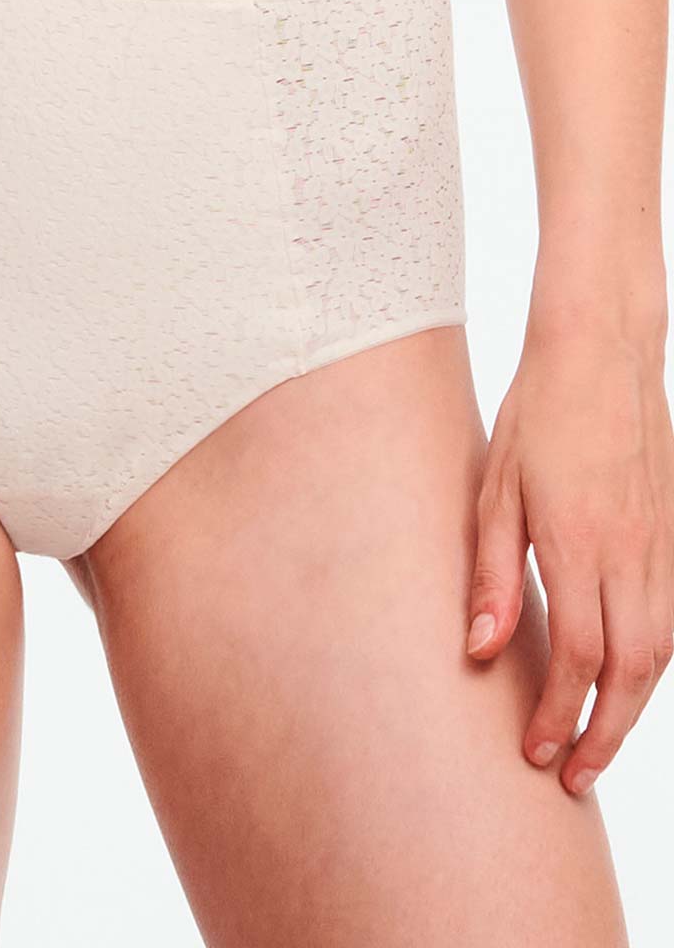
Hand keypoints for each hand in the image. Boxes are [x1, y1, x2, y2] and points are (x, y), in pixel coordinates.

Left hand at [466, 315, 673, 794]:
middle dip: (605, 734)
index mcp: (580, 543)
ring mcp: (665, 542)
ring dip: (634, 706)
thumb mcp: (494, 490)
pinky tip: (628, 677)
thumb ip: (490, 573)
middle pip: (633, 672)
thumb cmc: (536, 418)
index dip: (558, 714)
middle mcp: (634, 553)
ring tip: (600, 742)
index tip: (535, 753)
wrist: (602, 356)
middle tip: (573, 777)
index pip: (576, 657)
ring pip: (663, 650)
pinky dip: (654, 661)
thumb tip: (478, 648)